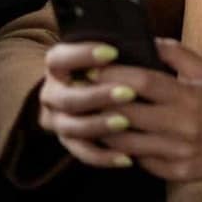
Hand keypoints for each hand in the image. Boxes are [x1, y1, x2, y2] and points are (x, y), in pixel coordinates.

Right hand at [37, 41, 137, 168]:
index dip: (83, 55)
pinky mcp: (70, 143)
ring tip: (126, 123)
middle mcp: (51, 94)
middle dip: (98, 95)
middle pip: (67, 98)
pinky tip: (127, 158)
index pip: (59, 58)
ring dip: (98, 125)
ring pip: (73, 127)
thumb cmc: (109, 67)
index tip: (113, 52)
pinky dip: (103, 156)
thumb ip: (122, 49)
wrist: (86, 94)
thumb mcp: (110, 56)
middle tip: (129, 92)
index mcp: (57, 66)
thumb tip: (150, 43)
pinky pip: (83, 153)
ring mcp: (58, 120)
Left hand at [94, 38, 201, 184]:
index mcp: (190, 96)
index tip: (92, 68)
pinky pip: (139, 162)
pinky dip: (123, 151)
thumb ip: (176, 53)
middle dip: (98, 102)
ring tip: (89, 118)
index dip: (113, 74)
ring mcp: (178, 152)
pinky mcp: (175, 173)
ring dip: (103, 131)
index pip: (143, 82)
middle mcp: (182, 125)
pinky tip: (113, 140)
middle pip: (127, 114)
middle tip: (79, 93)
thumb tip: (144, 39)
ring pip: (126, 144)